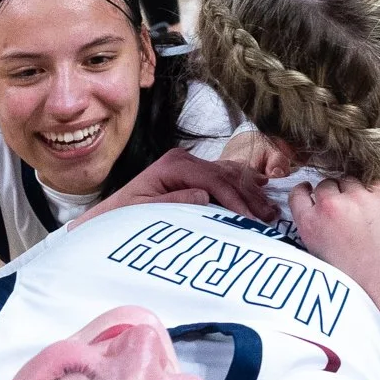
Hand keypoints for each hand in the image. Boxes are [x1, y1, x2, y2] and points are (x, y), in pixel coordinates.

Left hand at [67, 144, 275, 226]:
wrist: (109, 218)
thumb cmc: (123, 219)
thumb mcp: (143, 214)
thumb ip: (172, 203)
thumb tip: (204, 196)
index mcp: (172, 166)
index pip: (213, 180)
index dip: (234, 199)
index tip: (250, 220)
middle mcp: (183, 160)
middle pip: (226, 175)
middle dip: (249, 197)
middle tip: (269, 219)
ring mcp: (190, 164)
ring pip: (229, 173)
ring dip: (251, 192)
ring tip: (270, 212)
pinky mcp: (195, 172)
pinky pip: (225, 174)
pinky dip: (244, 183)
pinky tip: (261, 190)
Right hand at [289, 177, 379, 356]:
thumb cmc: (356, 280)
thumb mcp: (320, 257)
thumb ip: (315, 230)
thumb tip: (317, 212)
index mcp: (310, 224)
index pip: (297, 194)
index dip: (305, 191)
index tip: (311, 193)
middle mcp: (329, 206)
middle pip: (325, 184)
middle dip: (333, 193)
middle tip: (345, 209)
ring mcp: (357, 198)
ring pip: (350, 180)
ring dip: (354, 191)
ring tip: (365, 212)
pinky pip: (374, 183)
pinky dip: (376, 192)